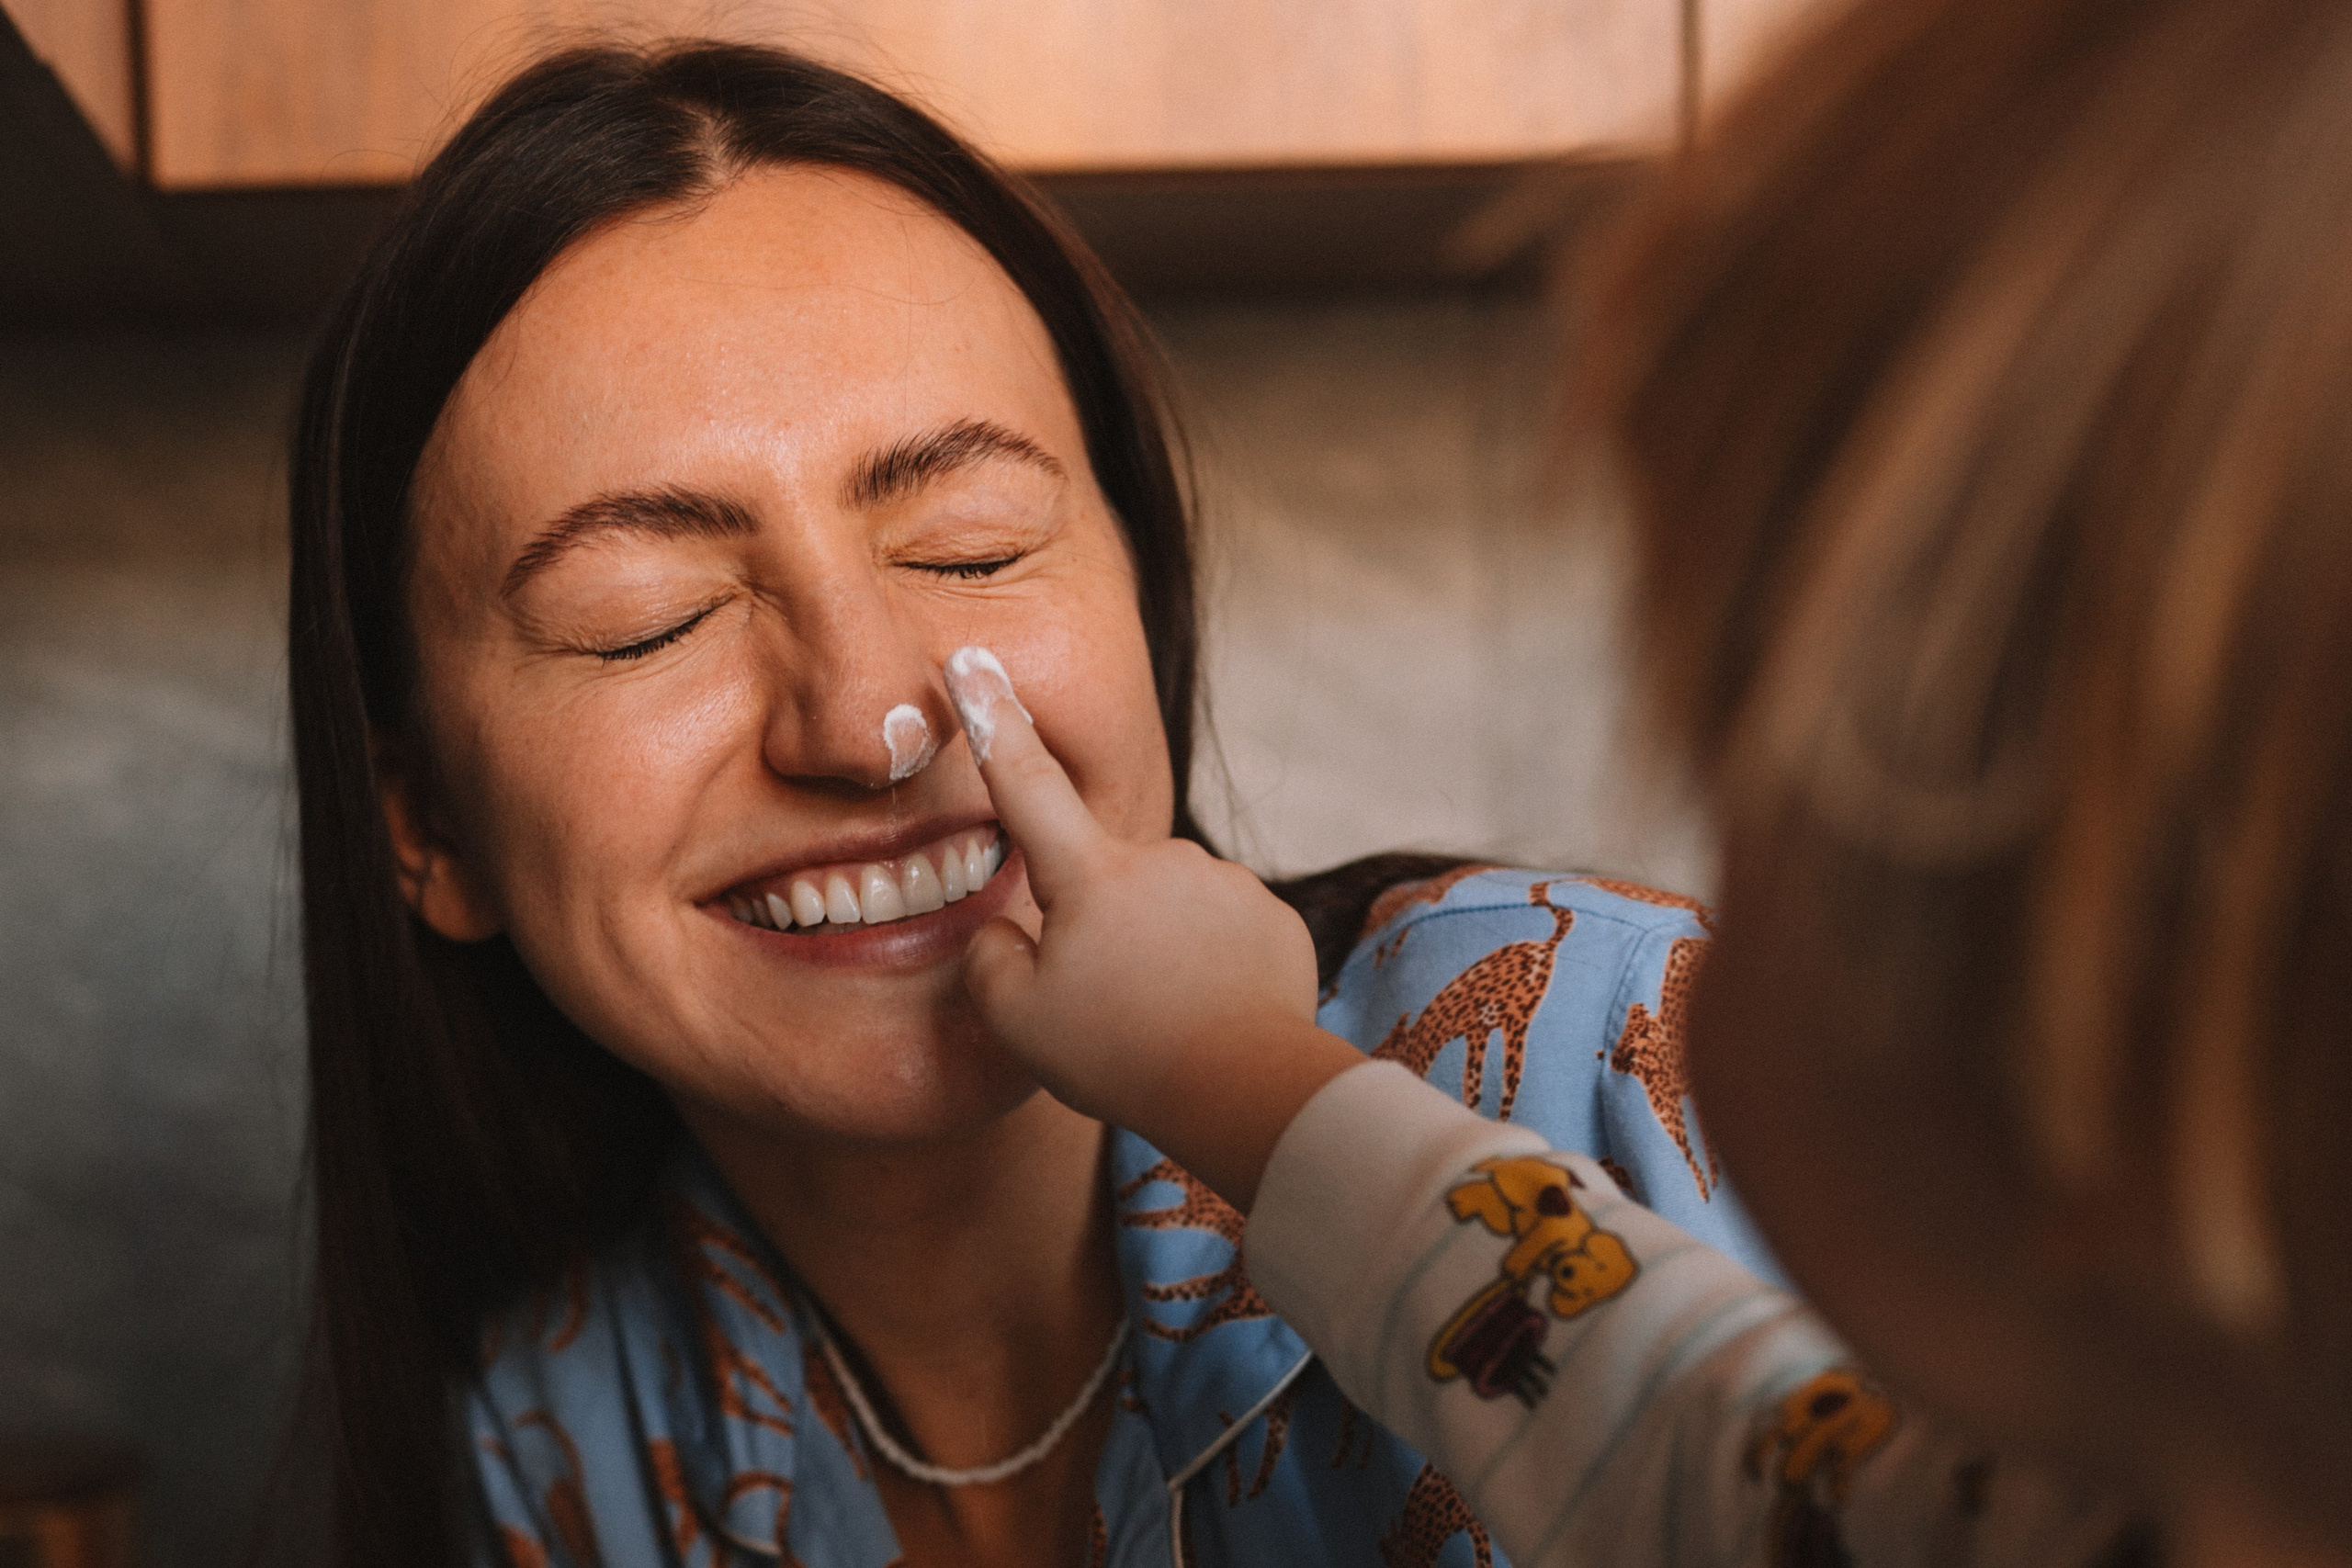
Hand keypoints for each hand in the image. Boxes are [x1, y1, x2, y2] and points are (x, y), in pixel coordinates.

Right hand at [947, 647, 1363, 1209]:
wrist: (1249, 1090)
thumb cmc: (1124, 1054)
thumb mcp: (1018, 1021)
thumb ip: (990, 961)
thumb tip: (1002, 933)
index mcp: (1091, 874)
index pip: (1025, 782)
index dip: (992, 720)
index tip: (973, 660)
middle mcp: (1162, 858)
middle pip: (1105, 882)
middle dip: (1098, 932)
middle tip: (1107, 1010)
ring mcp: (1225, 883)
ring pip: (1167, 910)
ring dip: (1157, 955)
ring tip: (1161, 1025)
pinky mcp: (1273, 918)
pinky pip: (1221, 935)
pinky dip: (1209, 971)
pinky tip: (1209, 1020)